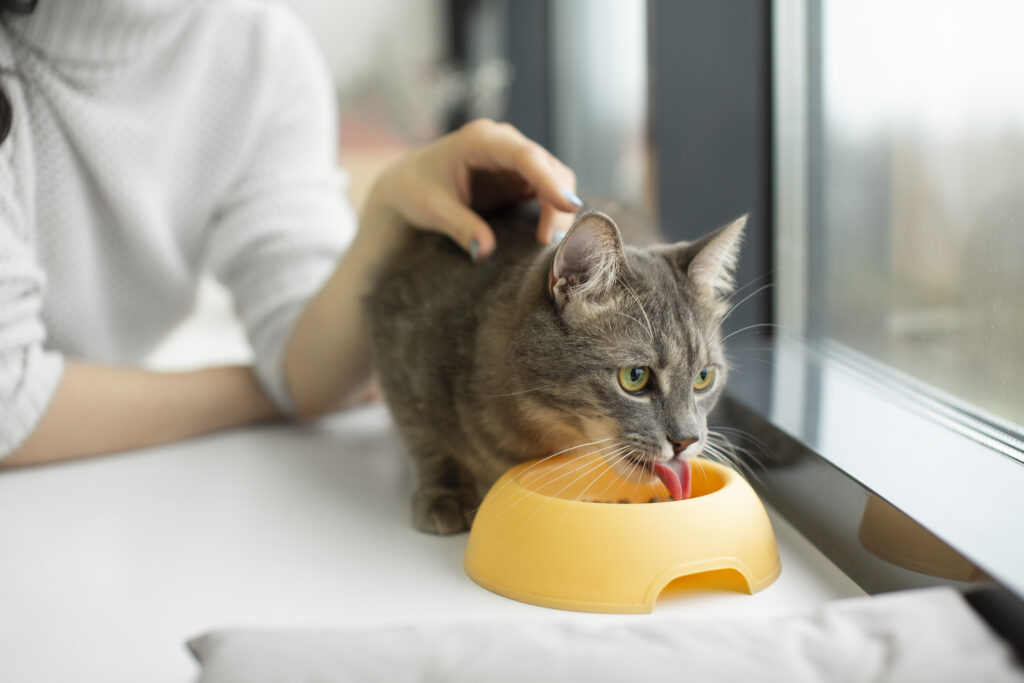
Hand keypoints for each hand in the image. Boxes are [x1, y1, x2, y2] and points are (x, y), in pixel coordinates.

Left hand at [369, 119, 580, 259]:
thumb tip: (484, 251)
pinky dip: (553, 209)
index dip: (549, 180)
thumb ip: (459, 227)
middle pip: (548, 166)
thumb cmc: (415, 190)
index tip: (568, 205)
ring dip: (558, 208)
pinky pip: (548, 188)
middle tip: (548, 241)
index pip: (524, 156)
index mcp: (480, 140)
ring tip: (545, 241)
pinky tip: (544, 234)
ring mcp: (514, 158)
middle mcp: (503, 143)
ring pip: (555, 176)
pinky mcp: (519, 175)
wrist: (407, 184)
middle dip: (556, 202)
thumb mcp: (432, 209)